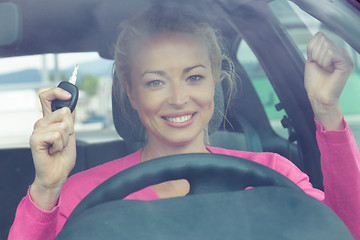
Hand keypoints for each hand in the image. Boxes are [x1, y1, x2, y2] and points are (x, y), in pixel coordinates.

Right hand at [29, 88, 75, 209]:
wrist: (57, 174)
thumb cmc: (62, 156)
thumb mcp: (71, 134)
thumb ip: (69, 119)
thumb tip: (72, 103)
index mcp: (48, 120)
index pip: (46, 96)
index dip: (57, 91)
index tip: (68, 95)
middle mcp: (41, 123)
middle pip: (64, 111)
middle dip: (71, 127)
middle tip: (64, 140)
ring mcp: (37, 130)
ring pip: (63, 125)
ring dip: (66, 139)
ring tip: (58, 147)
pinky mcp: (35, 139)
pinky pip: (57, 135)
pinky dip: (60, 145)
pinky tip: (53, 151)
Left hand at [305, 32, 353, 129]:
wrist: (318, 96)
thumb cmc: (315, 82)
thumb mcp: (311, 60)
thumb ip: (315, 47)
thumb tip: (319, 35)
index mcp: (334, 51)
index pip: (319, 36)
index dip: (311, 48)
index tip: (314, 61)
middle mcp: (341, 52)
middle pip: (322, 39)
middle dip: (315, 54)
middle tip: (320, 66)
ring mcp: (345, 57)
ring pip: (326, 46)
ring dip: (319, 59)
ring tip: (324, 69)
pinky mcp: (347, 63)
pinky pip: (331, 53)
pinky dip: (324, 62)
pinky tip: (328, 70)